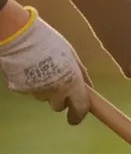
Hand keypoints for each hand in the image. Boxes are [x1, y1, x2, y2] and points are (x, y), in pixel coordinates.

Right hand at [0, 6, 90, 124]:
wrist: (19, 35)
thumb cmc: (49, 42)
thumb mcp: (71, 56)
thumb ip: (80, 73)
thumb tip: (89, 87)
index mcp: (72, 83)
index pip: (80, 109)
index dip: (78, 115)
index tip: (74, 119)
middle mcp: (56, 91)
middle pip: (58, 106)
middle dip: (58, 99)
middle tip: (55, 85)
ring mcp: (37, 91)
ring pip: (43, 97)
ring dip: (43, 90)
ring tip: (39, 71)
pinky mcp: (21, 89)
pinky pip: (28, 90)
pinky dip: (29, 84)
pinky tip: (27, 70)